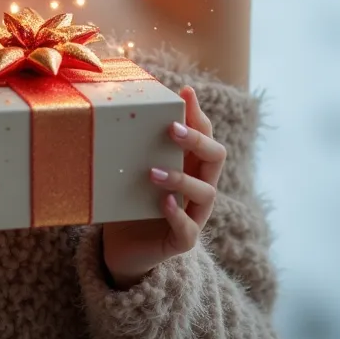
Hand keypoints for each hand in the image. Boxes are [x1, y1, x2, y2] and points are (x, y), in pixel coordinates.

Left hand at [101, 85, 226, 286]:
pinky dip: (178, 214)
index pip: (205, 134)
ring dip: (181, 178)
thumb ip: (136, 142)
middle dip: (197, 140)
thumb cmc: (131, 198)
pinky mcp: (183, 240)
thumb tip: (123, 104)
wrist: (123, 245)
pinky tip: (163, 202)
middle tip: (172, 129)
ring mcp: (195, 214)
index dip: (198, 114)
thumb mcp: (133, 166)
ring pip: (206, 192)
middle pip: (216, 157)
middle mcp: (199, 186)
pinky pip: (189, 228)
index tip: (184, 93)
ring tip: (154, 171)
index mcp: (191, 164)